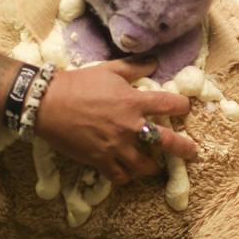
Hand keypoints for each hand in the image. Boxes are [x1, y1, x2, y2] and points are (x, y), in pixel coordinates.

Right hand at [32, 58, 196, 186]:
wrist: (46, 104)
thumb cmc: (78, 83)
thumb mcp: (109, 70)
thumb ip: (134, 67)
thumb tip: (155, 61)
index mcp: (134, 101)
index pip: (170, 104)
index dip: (182, 106)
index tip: (184, 108)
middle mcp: (129, 126)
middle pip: (167, 142)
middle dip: (184, 148)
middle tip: (192, 151)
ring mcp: (115, 146)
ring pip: (144, 166)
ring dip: (152, 167)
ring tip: (154, 167)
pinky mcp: (99, 160)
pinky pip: (119, 176)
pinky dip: (125, 176)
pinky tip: (126, 174)